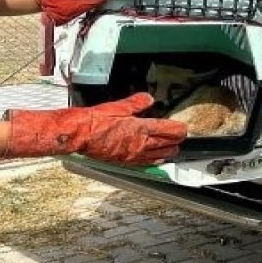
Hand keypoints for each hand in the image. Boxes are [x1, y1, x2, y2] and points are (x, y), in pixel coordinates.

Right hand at [4, 93, 187, 163]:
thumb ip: (135, 103)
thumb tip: (148, 99)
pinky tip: (156, 160)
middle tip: (181, 137)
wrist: (77, 135)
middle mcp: (139, 144)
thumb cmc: (93, 120)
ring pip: (158, 156)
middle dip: (176, 141)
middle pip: (167, 145)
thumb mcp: (116, 106)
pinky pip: (145, 163)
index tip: (184, 128)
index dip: (179, 129)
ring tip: (174, 149)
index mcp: (139, 128)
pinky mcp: (124, 161)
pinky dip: (154, 161)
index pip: (168, 130)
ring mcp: (132, 155)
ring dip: (168, 152)